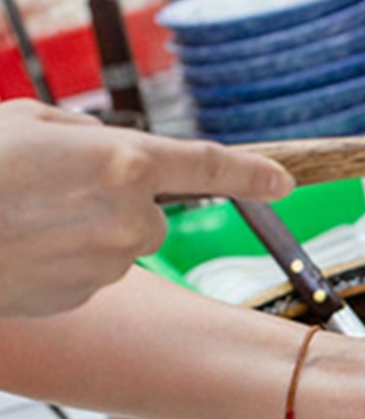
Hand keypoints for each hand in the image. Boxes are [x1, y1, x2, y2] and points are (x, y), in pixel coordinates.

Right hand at [0, 99, 294, 317]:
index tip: (284, 181)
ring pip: (117, 242)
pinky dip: (62, 260)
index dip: (251, 172)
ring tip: (21, 215)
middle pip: (150, 211)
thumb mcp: (30, 123)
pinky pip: (88, 271)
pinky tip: (18, 247)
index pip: (208, 166)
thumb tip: (117, 154)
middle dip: (113, 199)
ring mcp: (110, 263)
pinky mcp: (85, 295)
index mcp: (125, 163)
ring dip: (82, 229)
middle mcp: (130, 217)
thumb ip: (88, 137)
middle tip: (46, 187)